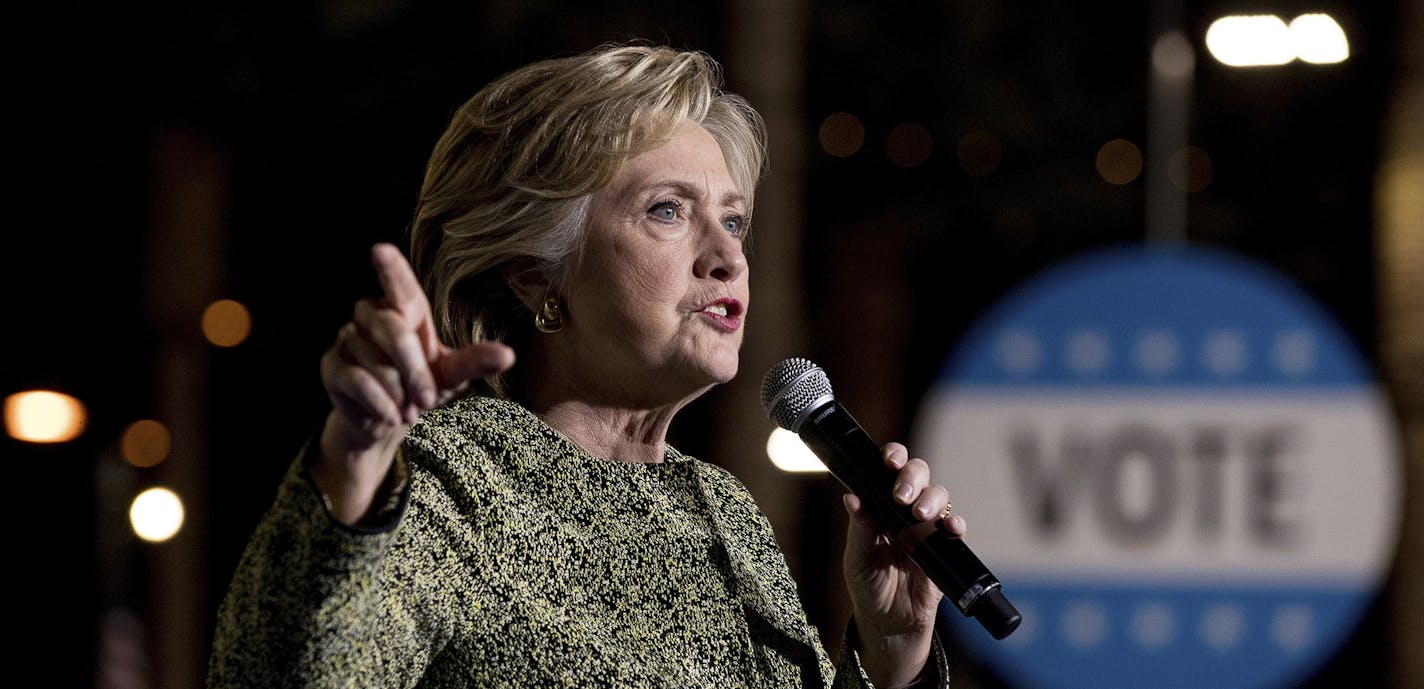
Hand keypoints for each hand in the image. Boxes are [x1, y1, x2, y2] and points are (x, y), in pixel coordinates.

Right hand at [313, 243, 513, 523]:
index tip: (379, 249)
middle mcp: (373, 316)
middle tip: (427, 401)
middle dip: (413, 370)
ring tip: (408, 409)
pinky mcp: (331, 366)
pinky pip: (356, 380)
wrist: (388, 420)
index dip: (391, 268)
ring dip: (397, 393)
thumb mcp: (452, 374)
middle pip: (393, 331)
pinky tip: (390, 416)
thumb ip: (476, 361)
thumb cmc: (421, 387)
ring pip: (374, 363)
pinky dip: (378, 403)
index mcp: (405, 310)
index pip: (400, 285)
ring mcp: (348, 338)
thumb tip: (508, 354)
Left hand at [842, 442, 965, 687]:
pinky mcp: (945, 548)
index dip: (893, 457)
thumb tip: (851, 497)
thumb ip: (860, 529)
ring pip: (939, 496)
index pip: (890, 469)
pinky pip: (955, 529)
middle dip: (913, 477)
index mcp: (881, 505)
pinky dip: (956, 524)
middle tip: (902, 495)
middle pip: (919, 474)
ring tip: (919, 515)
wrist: (889, 623)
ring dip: (932, 499)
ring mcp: (928, 527)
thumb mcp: (858, 559)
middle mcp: (906, 510)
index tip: (888, 461)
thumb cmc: (868, 587)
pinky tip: (950, 528)